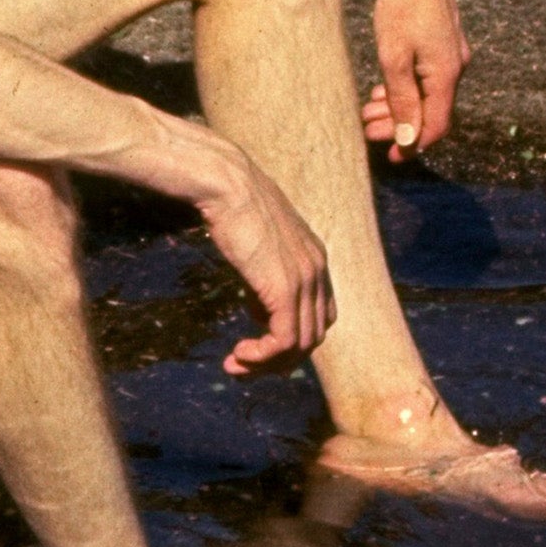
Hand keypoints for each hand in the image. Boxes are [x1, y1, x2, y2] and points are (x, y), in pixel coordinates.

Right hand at [190, 137, 335, 375]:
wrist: (226, 181)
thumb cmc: (231, 202)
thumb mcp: (257, 240)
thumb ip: (266, 271)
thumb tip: (257, 303)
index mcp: (315, 257)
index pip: (319, 314)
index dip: (292, 334)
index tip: (256, 337)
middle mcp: (318, 270)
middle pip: (313, 335)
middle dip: (280, 358)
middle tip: (243, 364)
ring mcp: (305, 280)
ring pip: (300, 345)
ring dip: (267, 364)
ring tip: (236, 365)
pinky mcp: (285, 289)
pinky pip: (284, 341)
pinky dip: (262, 357)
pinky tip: (239, 354)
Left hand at [362, 0, 469, 161]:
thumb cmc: (400, 6)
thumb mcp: (394, 58)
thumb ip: (403, 99)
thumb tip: (410, 137)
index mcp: (447, 73)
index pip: (436, 124)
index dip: (414, 144)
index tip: (391, 157)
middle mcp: (457, 65)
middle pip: (431, 109)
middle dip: (399, 124)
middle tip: (367, 130)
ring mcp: (452, 50)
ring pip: (427, 91)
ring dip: (399, 105)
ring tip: (368, 111)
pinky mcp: (443, 38)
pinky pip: (427, 74)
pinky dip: (406, 85)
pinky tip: (383, 87)